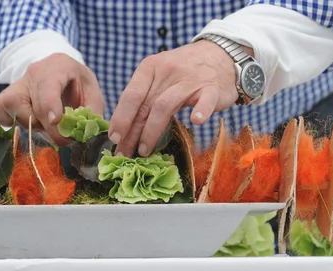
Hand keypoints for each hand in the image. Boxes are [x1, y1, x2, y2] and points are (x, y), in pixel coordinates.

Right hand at [0, 53, 104, 145]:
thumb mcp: (93, 95)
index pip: (47, 87)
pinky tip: (26, 121)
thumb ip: (90, 114)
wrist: (63, 73)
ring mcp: (17, 83)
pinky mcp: (4, 95)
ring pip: (9, 106)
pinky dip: (7, 121)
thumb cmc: (79, 85)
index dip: (49, 106)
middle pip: (28, 103)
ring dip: (28, 123)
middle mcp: (33, 72)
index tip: (56, 121)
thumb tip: (81, 134)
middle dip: (45, 126)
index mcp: (59, 66)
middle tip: (62, 137)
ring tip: (44, 124)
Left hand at [109, 40, 247, 156]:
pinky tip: (196, 122)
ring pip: (165, 106)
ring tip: (145, 151)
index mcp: (150, 67)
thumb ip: (144, 96)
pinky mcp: (212, 88)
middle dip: (132, 133)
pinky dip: (201, 110)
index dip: (121, 117)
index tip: (113, 138)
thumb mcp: (159, 75)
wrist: (219, 54)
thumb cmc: (183, 71)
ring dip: (152, 131)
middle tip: (124, 153)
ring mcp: (190, 79)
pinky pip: (205, 100)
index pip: (131, 95)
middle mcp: (167, 71)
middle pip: (145, 105)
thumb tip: (124, 127)